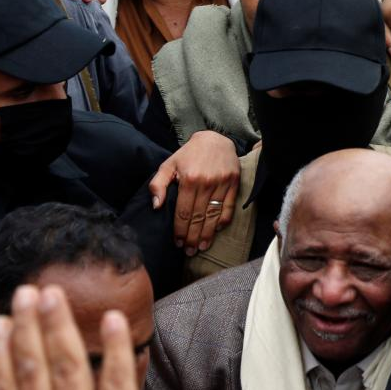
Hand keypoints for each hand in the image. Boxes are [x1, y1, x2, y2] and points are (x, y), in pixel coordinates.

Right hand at [0, 285, 160, 389]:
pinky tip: (111, 319)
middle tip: (28, 291)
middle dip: (29, 328)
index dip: (2, 355)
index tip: (1, 322)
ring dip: (59, 328)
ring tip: (54, 295)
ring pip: (67, 372)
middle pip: (33, 373)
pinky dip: (114, 351)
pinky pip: (117, 387)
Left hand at [149, 130, 239, 254]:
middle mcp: (206, 183)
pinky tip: (217, 231)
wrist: (215, 138)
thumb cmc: (189, 154)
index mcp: (189, 179)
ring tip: (201, 247)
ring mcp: (222, 183)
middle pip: (198, 217)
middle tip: (188, 251)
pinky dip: (224, 221)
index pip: (183, 212)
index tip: (177, 242)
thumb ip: (158, 184)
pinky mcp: (234, 183)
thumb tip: (156, 206)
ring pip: (214, 215)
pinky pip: (229, 207)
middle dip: (192, 237)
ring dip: (208, 234)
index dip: (180, 230)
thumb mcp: (169, 164)